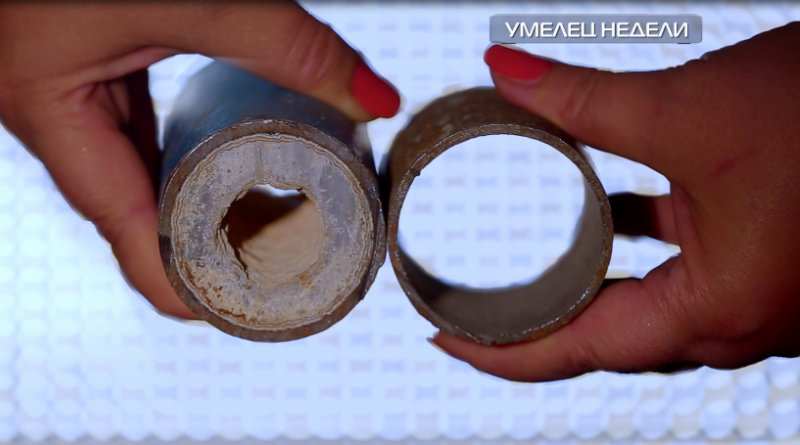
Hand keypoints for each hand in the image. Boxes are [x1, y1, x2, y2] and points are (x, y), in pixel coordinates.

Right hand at [0, 2, 399, 318]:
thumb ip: (287, 45)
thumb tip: (375, 100)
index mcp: (55, 117)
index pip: (128, 235)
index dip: (187, 286)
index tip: (251, 308)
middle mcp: (59, 121)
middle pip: (140, 218)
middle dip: (209, 248)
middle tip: (283, 260)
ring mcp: (77, 100)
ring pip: (143, 180)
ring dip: (204, 206)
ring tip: (275, 225)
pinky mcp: (99, 76)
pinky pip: (145, 140)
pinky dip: (190, 160)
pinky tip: (232, 167)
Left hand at [432, 23, 799, 380]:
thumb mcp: (687, 109)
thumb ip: (582, 100)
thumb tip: (504, 71)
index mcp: (723, 308)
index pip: (581, 350)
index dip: (503, 351)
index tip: (444, 341)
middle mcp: (744, 319)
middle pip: (609, 341)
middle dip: (535, 326)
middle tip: (468, 308)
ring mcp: (758, 295)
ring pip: (645, 311)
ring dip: (583, 290)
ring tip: (520, 270)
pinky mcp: (764, 260)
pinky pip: (681, 274)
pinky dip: (633, 251)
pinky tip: (606, 213)